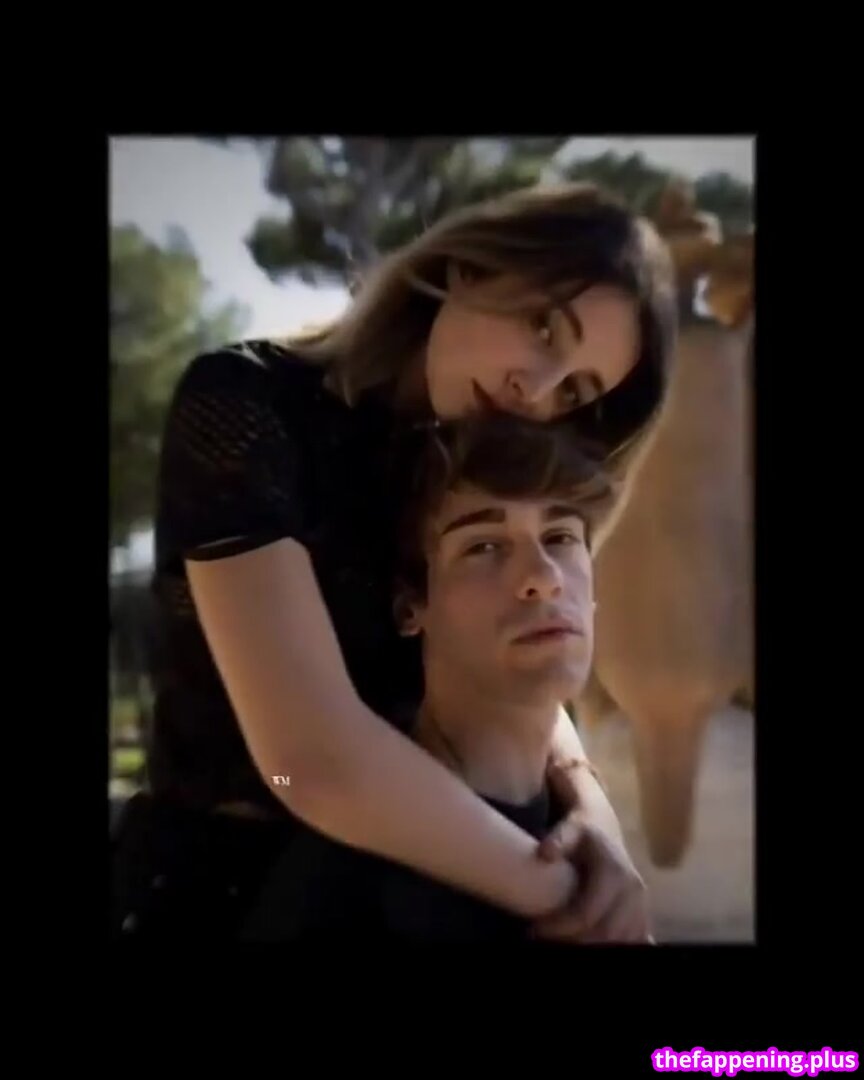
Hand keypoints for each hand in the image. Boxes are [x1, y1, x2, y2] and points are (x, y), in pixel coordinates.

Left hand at [532, 812, 653, 943]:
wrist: (604, 828)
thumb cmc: (583, 830)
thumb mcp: (571, 827)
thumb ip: (560, 838)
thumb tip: (546, 853)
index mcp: (616, 874)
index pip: (586, 914)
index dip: (560, 927)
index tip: (535, 930)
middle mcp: (634, 892)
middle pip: (604, 934)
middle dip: (574, 942)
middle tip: (545, 942)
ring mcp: (642, 906)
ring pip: (620, 942)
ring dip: (591, 947)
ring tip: (562, 943)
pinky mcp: (642, 915)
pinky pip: (633, 941)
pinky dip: (613, 948)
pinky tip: (589, 945)